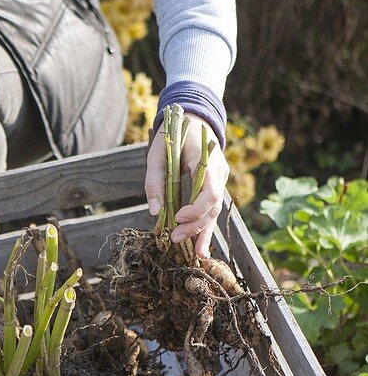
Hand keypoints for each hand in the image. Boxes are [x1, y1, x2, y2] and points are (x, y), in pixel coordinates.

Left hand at [144, 112, 229, 259]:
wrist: (194, 119)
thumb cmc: (172, 135)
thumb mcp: (156, 153)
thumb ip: (154, 180)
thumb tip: (155, 212)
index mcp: (206, 160)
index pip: (210, 192)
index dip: (196, 209)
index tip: (177, 217)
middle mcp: (219, 171)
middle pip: (213, 206)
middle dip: (196, 226)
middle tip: (175, 239)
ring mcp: (221, 178)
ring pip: (215, 210)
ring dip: (204, 232)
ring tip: (197, 255)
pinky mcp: (217, 184)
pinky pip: (212, 207)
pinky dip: (205, 225)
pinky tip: (201, 246)